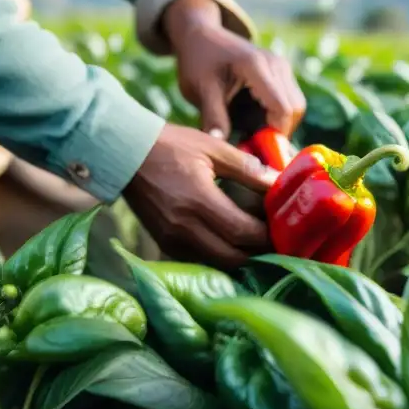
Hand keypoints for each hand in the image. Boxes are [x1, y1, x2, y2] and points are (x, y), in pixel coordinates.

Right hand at [122, 123, 279, 268]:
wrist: (123, 154)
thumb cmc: (171, 146)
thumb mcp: (213, 148)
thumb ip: (248, 168)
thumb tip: (279, 182)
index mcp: (199, 201)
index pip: (243, 232)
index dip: (268, 236)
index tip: (285, 230)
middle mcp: (184, 227)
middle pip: (233, 257)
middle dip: (259, 253)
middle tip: (278, 243)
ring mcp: (172, 239)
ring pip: (217, 263)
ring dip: (240, 258)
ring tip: (258, 244)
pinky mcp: (164, 243)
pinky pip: (199, 260)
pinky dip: (220, 256)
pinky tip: (232, 244)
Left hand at [163, 0, 305, 138]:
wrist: (202, 34)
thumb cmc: (198, 60)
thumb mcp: (200, 89)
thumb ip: (213, 116)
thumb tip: (221, 147)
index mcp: (256, 65)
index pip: (282, 107)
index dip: (275, 134)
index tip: (256, 150)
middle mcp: (276, 64)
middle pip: (295, 108)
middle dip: (279, 132)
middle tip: (254, 145)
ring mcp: (282, 66)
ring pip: (297, 106)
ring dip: (280, 124)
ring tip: (254, 134)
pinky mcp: (282, 72)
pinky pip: (291, 100)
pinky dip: (279, 116)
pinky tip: (257, 122)